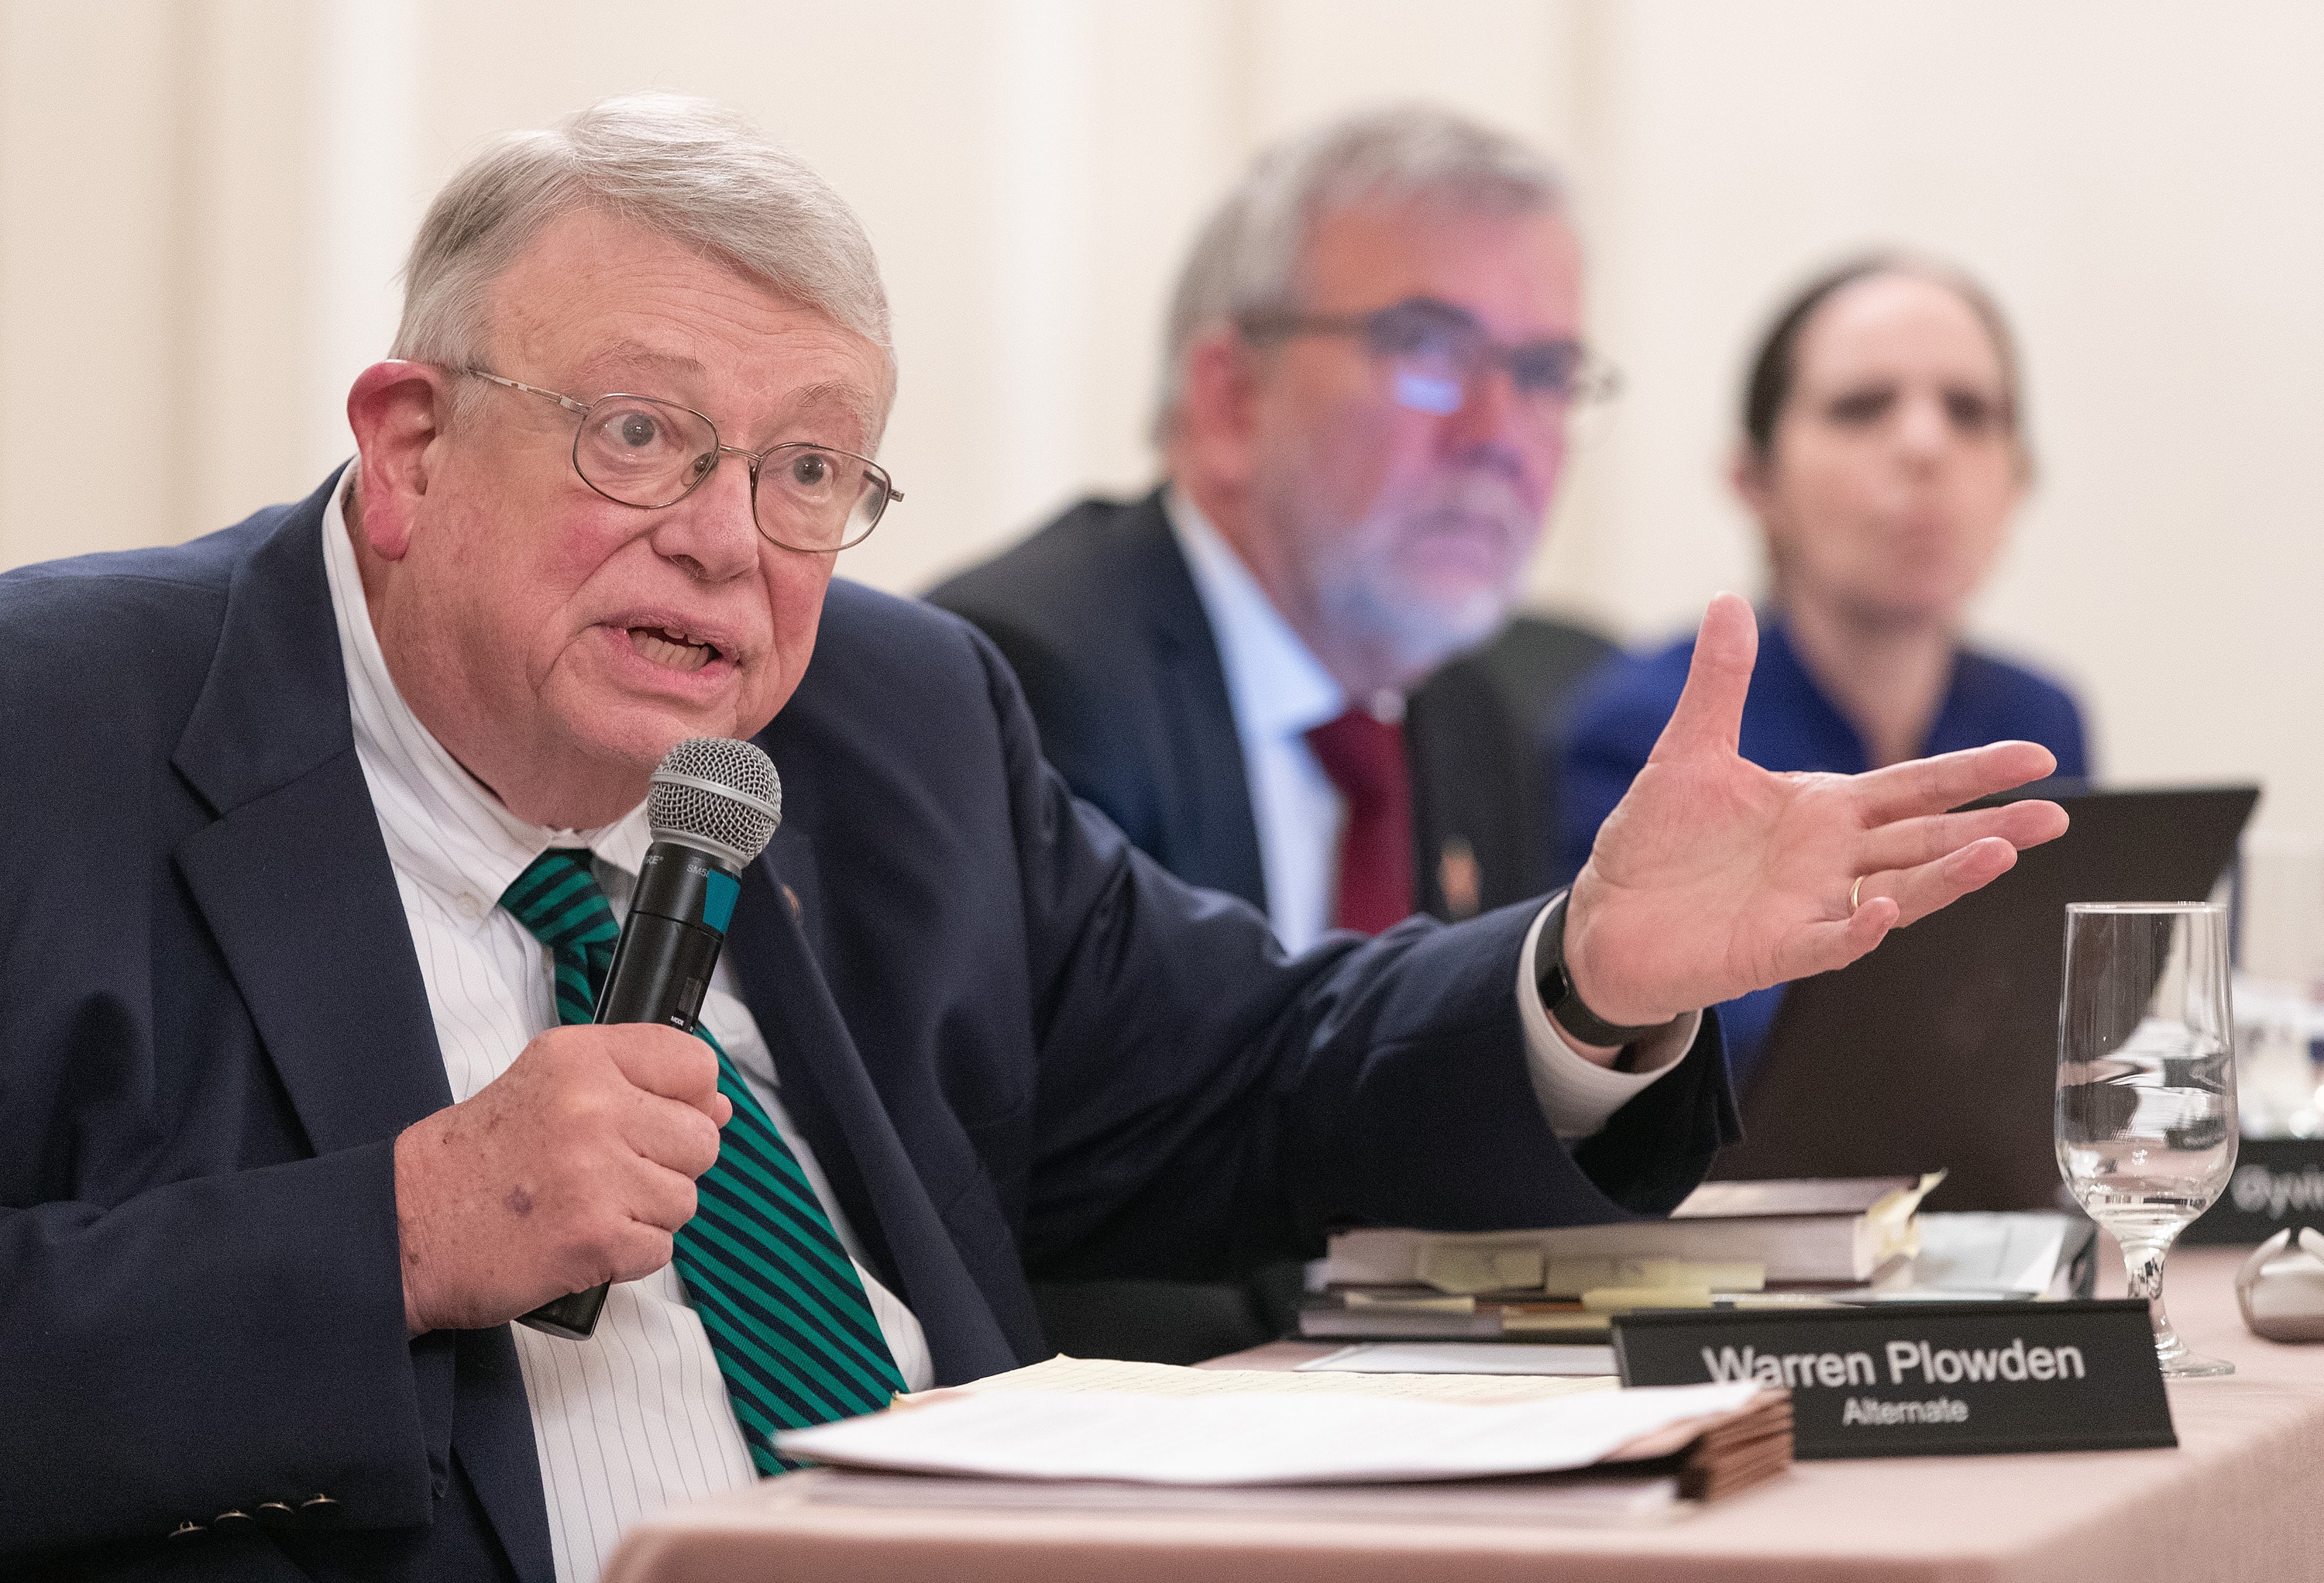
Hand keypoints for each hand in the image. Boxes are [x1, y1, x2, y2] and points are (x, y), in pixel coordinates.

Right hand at [393, 1023, 732, 1334]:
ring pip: (684, 1198)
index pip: (695, 1065)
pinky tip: (579, 1238)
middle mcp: (594, 1105)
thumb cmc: (476, 1161)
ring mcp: (597, 1173)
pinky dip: (625, 1254)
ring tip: (584, 1205)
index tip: (655, 1119)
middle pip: (701, 1140)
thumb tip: (718, 1110)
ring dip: (644, 1213)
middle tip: (605, 1174)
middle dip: (664, 1166)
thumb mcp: (549, 1087)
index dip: (687, 1101)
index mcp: (582, 1057)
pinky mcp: (596, 1236)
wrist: (405, 1228)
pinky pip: (660, 1248)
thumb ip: (636, 1086)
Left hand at [1562, 594, 2069, 1028]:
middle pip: (1926, 839)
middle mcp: (1831, 859)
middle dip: (1991, 826)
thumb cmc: (1659, 841)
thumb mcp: (1691, 751)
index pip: (1914, 786)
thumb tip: (1727, 602)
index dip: (1974, 772)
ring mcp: (1811, 906)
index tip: (2038, 757)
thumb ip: (1721, 682)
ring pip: (1897, 891)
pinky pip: (1828, 942)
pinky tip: (1882, 912)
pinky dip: (1855, 929)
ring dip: (1946, 876)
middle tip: (2054, 817)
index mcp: (1823, 809)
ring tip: (1999, 854)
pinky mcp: (1775, 949)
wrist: (1611, 916)